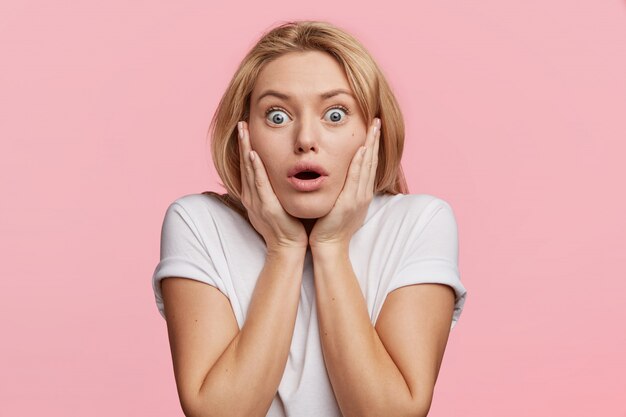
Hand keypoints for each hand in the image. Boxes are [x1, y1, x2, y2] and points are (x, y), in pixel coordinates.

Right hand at [238, 120, 307, 251]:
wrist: (288, 248)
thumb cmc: (286, 227)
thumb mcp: (276, 205)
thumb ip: (274, 190)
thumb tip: (279, 175)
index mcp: (254, 195)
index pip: (248, 166)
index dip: (246, 147)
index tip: (246, 130)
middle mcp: (251, 196)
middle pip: (245, 164)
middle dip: (243, 142)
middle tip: (241, 122)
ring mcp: (257, 201)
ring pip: (249, 170)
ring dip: (246, 148)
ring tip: (243, 130)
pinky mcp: (266, 206)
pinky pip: (259, 184)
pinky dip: (255, 168)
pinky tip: (253, 154)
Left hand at [309, 117, 380, 249]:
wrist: (329, 246)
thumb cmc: (330, 226)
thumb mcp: (340, 204)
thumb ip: (342, 189)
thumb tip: (339, 175)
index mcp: (361, 192)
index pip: (369, 163)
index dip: (372, 145)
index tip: (373, 128)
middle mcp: (364, 193)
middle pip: (372, 161)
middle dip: (375, 139)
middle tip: (378, 120)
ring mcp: (358, 198)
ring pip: (367, 166)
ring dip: (371, 145)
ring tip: (374, 128)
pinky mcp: (349, 203)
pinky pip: (356, 179)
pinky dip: (360, 163)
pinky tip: (361, 150)